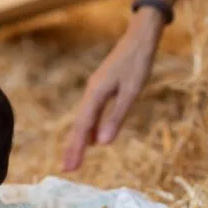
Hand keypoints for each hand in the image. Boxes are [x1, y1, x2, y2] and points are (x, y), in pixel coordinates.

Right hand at [63, 11, 163, 170]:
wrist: (139, 38)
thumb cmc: (138, 63)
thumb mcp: (131, 91)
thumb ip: (116, 117)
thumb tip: (103, 144)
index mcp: (96, 94)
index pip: (84, 128)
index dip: (77, 149)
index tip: (71, 168)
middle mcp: (91, 93)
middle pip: (79, 125)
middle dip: (73, 148)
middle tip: (67, 169)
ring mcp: (95, 90)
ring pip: (84, 120)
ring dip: (79, 140)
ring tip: (75, 158)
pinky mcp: (101, 88)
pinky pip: (91, 113)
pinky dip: (89, 128)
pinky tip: (93, 139)